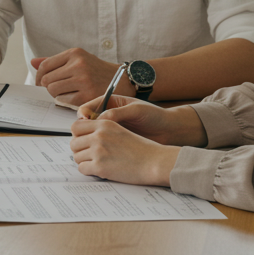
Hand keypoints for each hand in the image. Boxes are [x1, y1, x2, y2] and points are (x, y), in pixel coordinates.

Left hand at [31, 48, 130, 106]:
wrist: (122, 81)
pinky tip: (73, 98)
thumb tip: (33, 62)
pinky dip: (65, 101)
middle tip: (55, 90)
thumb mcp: (78, 59)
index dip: (39, 76)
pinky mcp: (87, 95)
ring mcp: (83, 80)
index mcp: (74, 53)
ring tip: (65, 93)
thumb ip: (55, 61)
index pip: (45, 65)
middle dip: (47, 87)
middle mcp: (78, 64)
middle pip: (47, 80)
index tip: (41, 83)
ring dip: (56, 95)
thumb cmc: (95, 70)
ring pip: (53, 91)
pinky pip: (64, 100)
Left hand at [69, 118, 179, 186]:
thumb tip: (83, 137)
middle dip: (80, 150)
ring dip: (84, 161)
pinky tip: (99, 170)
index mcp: (104, 124)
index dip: (78, 136)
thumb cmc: (142, 149)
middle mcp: (99, 136)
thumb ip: (102, 131)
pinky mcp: (100, 167)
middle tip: (90, 156)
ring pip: (76, 157)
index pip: (76, 127)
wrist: (155, 162)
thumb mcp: (120, 131)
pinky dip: (88, 171)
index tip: (83, 142)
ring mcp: (98, 151)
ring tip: (97, 163)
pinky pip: (82, 169)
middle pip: (73, 143)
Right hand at [77, 96, 207, 147]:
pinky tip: (100, 151)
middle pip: (86, 122)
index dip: (83, 114)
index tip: (84, 120)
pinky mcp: (115, 142)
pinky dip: (97, 148)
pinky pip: (100, 144)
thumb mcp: (136, 110)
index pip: (89, 106)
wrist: (170, 130)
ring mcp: (111, 130)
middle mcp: (108, 116)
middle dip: (83, 128)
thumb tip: (97, 119)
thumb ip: (116, 113)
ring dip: (89, 139)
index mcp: (111, 103)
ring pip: (91, 134)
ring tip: (91, 144)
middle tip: (85, 134)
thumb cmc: (155, 116)